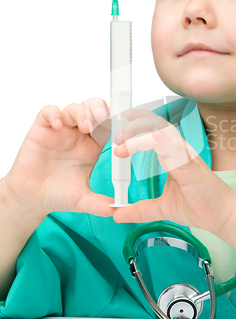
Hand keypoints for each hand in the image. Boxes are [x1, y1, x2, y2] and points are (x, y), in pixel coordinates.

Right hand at [4, 98, 114, 218]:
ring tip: (85, 126)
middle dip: (100, 109)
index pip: (109, 124)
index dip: (116, 123)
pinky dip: (54, 114)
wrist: (31, 198)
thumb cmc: (57, 194)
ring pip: (74, 108)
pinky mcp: (42, 129)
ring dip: (82, 112)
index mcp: (93, 145)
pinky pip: (48, 112)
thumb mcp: (82, 200)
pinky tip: (58, 126)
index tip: (121, 129)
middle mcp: (79, 134)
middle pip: (94, 109)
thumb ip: (99, 204)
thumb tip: (118, 211)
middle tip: (103, 118)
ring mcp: (61, 129)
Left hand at [111, 108, 235, 232]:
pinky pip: (171, 144)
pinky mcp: (189, 163)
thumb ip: (141, 209)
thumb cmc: (200, 206)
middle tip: (113, 138)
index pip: (151, 131)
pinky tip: (139, 143)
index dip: (133, 128)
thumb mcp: (162, 208)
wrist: (221, 216)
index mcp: (172, 154)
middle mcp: (178, 149)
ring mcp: (184, 154)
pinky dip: (154, 140)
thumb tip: (117, 214)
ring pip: (159, 129)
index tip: (115, 135)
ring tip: (119, 144)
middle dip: (131, 125)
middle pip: (153, 124)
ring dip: (137, 132)